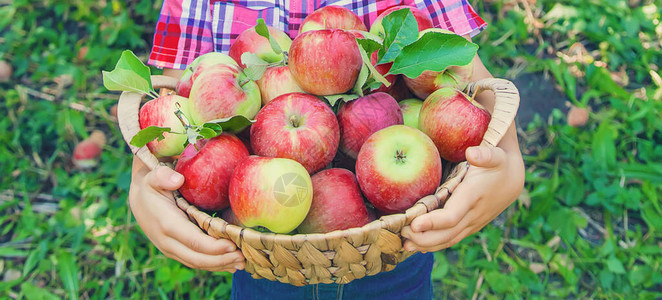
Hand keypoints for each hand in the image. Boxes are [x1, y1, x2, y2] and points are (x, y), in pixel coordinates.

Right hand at [128, 156, 244, 271]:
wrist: (139, 199)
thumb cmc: (151, 186)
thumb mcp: (153, 176)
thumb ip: (163, 176)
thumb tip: (177, 179)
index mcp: (166, 224)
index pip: (193, 241)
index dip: (213, 247)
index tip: (232, 245)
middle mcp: (167, 242)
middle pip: (197, 258)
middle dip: (221, 260)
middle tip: (243, 257)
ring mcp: (171, 249)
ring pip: (197, 263)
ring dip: (220, 265)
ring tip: (241, 263)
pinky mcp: (177, 251)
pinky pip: (196, 261)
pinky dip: (214, 265)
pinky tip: (230, 265)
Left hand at [401, 144, 524, 251]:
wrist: (514, 178)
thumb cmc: (500, 162)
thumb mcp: (496, 153)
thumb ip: (485, 154)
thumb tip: (472, 153)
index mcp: (473, 197)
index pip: (452, 216)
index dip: (432, 223)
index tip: (413, 224)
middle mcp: (473, 215)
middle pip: (446, 234)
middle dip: (423, 238)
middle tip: (400, 235)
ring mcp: (472, 223)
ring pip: (448, 240)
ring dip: (426, 245)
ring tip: (403, 245)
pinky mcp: (470, 226)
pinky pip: (451, 238)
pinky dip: (434, 244)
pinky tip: (417, 246)